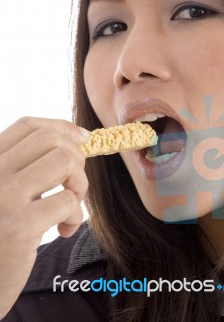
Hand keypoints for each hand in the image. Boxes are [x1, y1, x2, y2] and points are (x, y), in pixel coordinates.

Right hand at [0, 117, 88, 317]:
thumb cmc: (2, 234)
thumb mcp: (7, 190)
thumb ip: (29, 166)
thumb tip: (78, 137)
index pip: (27, 125)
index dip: (61, 127)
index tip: (81, 138)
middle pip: (51, 140)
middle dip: (76, 158)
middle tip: (73, 184)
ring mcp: (3, 197)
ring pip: (64, 162)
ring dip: (79, 184)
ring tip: (71, 205)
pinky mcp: (19, 226)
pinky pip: (68, 201)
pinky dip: (76, 216)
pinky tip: (63, 230)